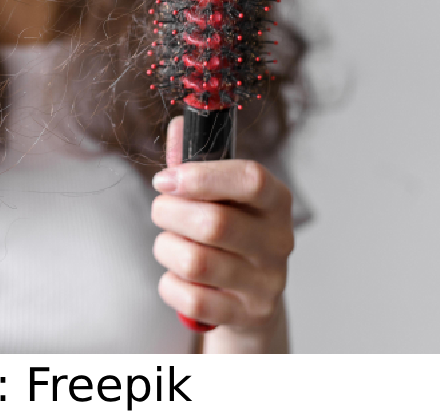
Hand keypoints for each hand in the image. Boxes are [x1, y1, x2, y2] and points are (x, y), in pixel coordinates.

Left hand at [150, 116, 293, 331]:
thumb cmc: (229, 235)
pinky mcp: (246, 315)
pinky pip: (191, 299)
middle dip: (170, 213)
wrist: (249, 300)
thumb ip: (196, 161)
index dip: (202, 176)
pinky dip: (170, 285)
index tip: (166, 178)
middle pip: (215, 223)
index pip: (251, 179)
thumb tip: (179, 123)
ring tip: (169, 244)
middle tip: (160, 210)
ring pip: (196, 262)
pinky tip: (177, 276)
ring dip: (166, 248)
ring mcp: (265, 282)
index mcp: (276, 201)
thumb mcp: (220, 196)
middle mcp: (278, 241)